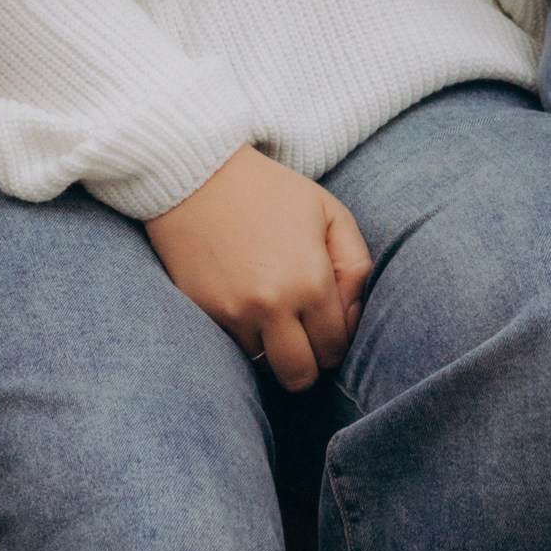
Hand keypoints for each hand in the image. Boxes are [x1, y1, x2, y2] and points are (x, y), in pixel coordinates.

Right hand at [145, 146, 370, 390]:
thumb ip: (356, 267)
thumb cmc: (270, 190)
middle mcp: (273, 306)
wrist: (194, 173)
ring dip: (270, 349)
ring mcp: (232, 313)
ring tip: (268, 313)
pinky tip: (241, 302)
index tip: (325, 325)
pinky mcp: (201, 312)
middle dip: (306, 365)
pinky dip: (241, 335)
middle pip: (299, 377)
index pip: (334, 349)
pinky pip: (229, 348)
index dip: (333, 342)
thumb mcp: (329, 212)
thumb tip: (352, 319)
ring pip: (262, 366)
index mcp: (312, 282)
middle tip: (302, 338)